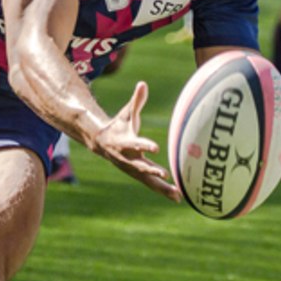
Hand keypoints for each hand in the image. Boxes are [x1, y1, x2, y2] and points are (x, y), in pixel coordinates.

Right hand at [91, 81, 180, 201]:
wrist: (101, 143)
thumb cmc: (119, 125)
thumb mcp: (127, 113)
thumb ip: (136, 101)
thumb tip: (143, 84)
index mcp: (125, 142)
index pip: (136, 144)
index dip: (144, 145)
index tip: (155, 148)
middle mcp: (128, 158)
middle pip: (141, 166)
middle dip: (152, 171)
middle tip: (165, 175)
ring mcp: (132, 168)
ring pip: (148, 180)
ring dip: (162, 187)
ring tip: (177, 194)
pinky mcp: (138, 174)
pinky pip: (151, 184)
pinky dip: (163, 191)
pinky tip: (178, 197)